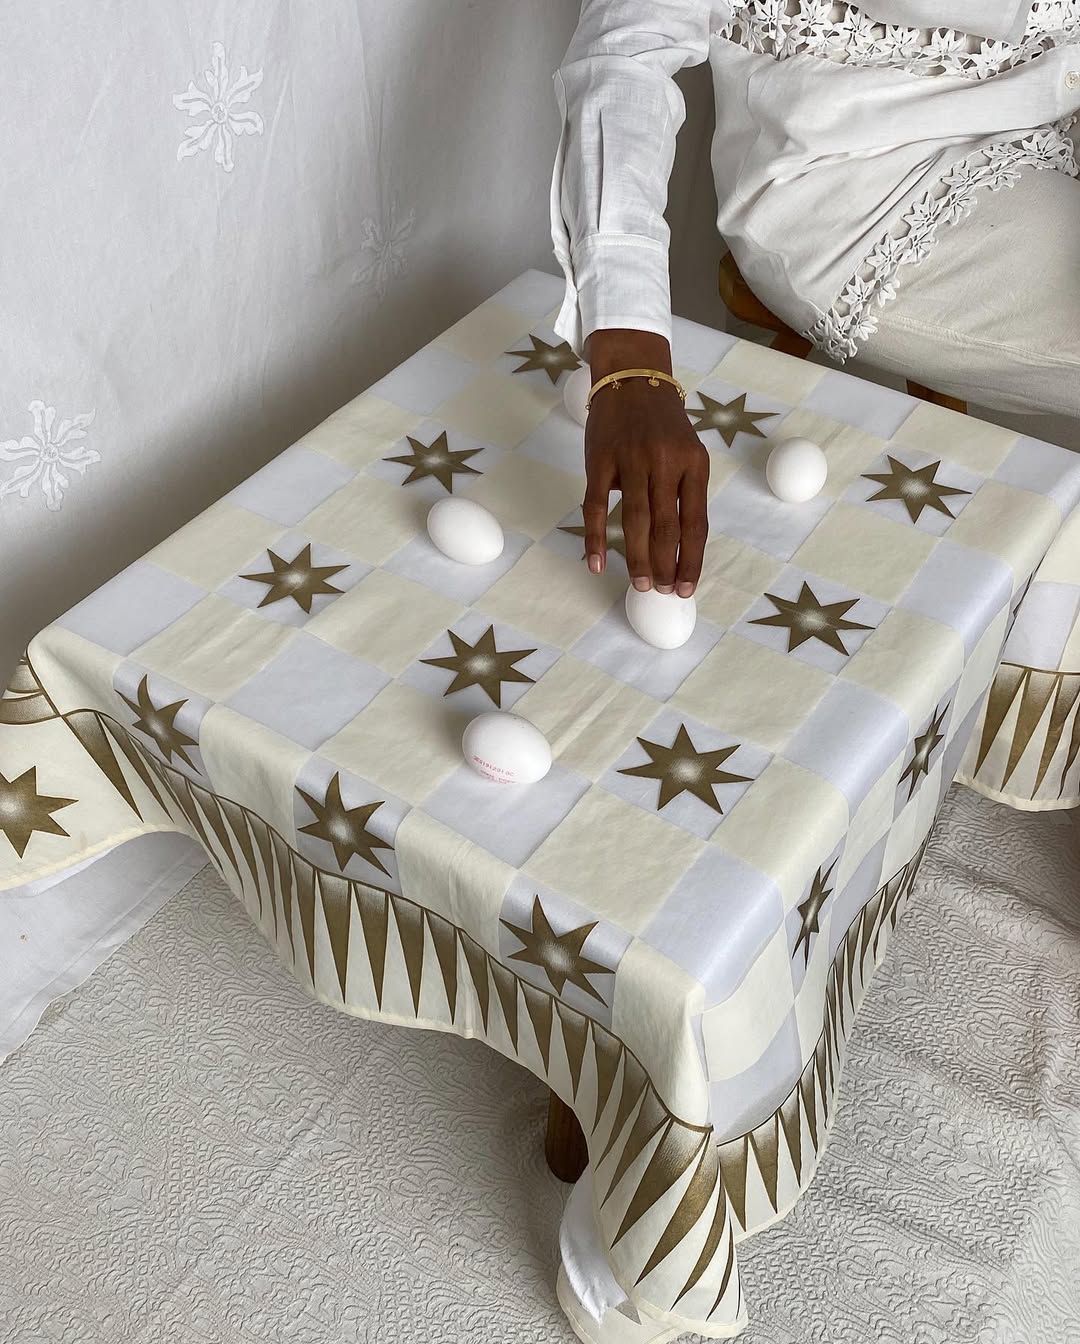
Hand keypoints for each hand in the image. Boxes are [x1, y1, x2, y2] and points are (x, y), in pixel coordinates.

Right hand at [583, 328, 708, 596]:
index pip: (695, 523)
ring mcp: (631, 459)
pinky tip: (597, 564)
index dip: (691, 560)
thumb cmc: (662, 426)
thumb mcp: (686, 454)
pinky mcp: (600, 460)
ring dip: (637, 558)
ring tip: (641, 584)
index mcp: (694, 464)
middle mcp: (665, 461)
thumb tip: (679, 550)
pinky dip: (596, 537)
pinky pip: (596, 506)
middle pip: (666, 526)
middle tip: (662, 592)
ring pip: (634, 520)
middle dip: (665, 565)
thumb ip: (684, 495)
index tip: (687, 589)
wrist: (632, 379)